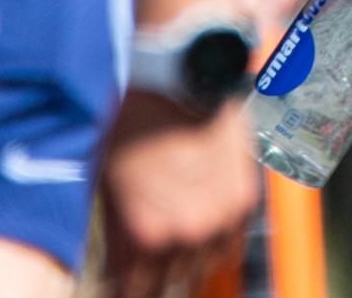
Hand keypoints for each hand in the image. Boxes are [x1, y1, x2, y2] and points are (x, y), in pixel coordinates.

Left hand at [95, 90, 257, 297]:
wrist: (178, 75)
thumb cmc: (132, 122)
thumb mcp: (107, 184)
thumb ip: (117, 233)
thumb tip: (117, 267)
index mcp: (145, 235)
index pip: (134, 291)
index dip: (124, 288)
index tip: (121, 284)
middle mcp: (186, 234)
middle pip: (172, 282)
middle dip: (155, 275)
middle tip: (144, 266)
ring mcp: (220, 219)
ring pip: (204, 266)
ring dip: (187, 261)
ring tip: (172, 246)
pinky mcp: (245, 200)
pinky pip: (232, 243)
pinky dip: (215, 241)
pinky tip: (199, 230)